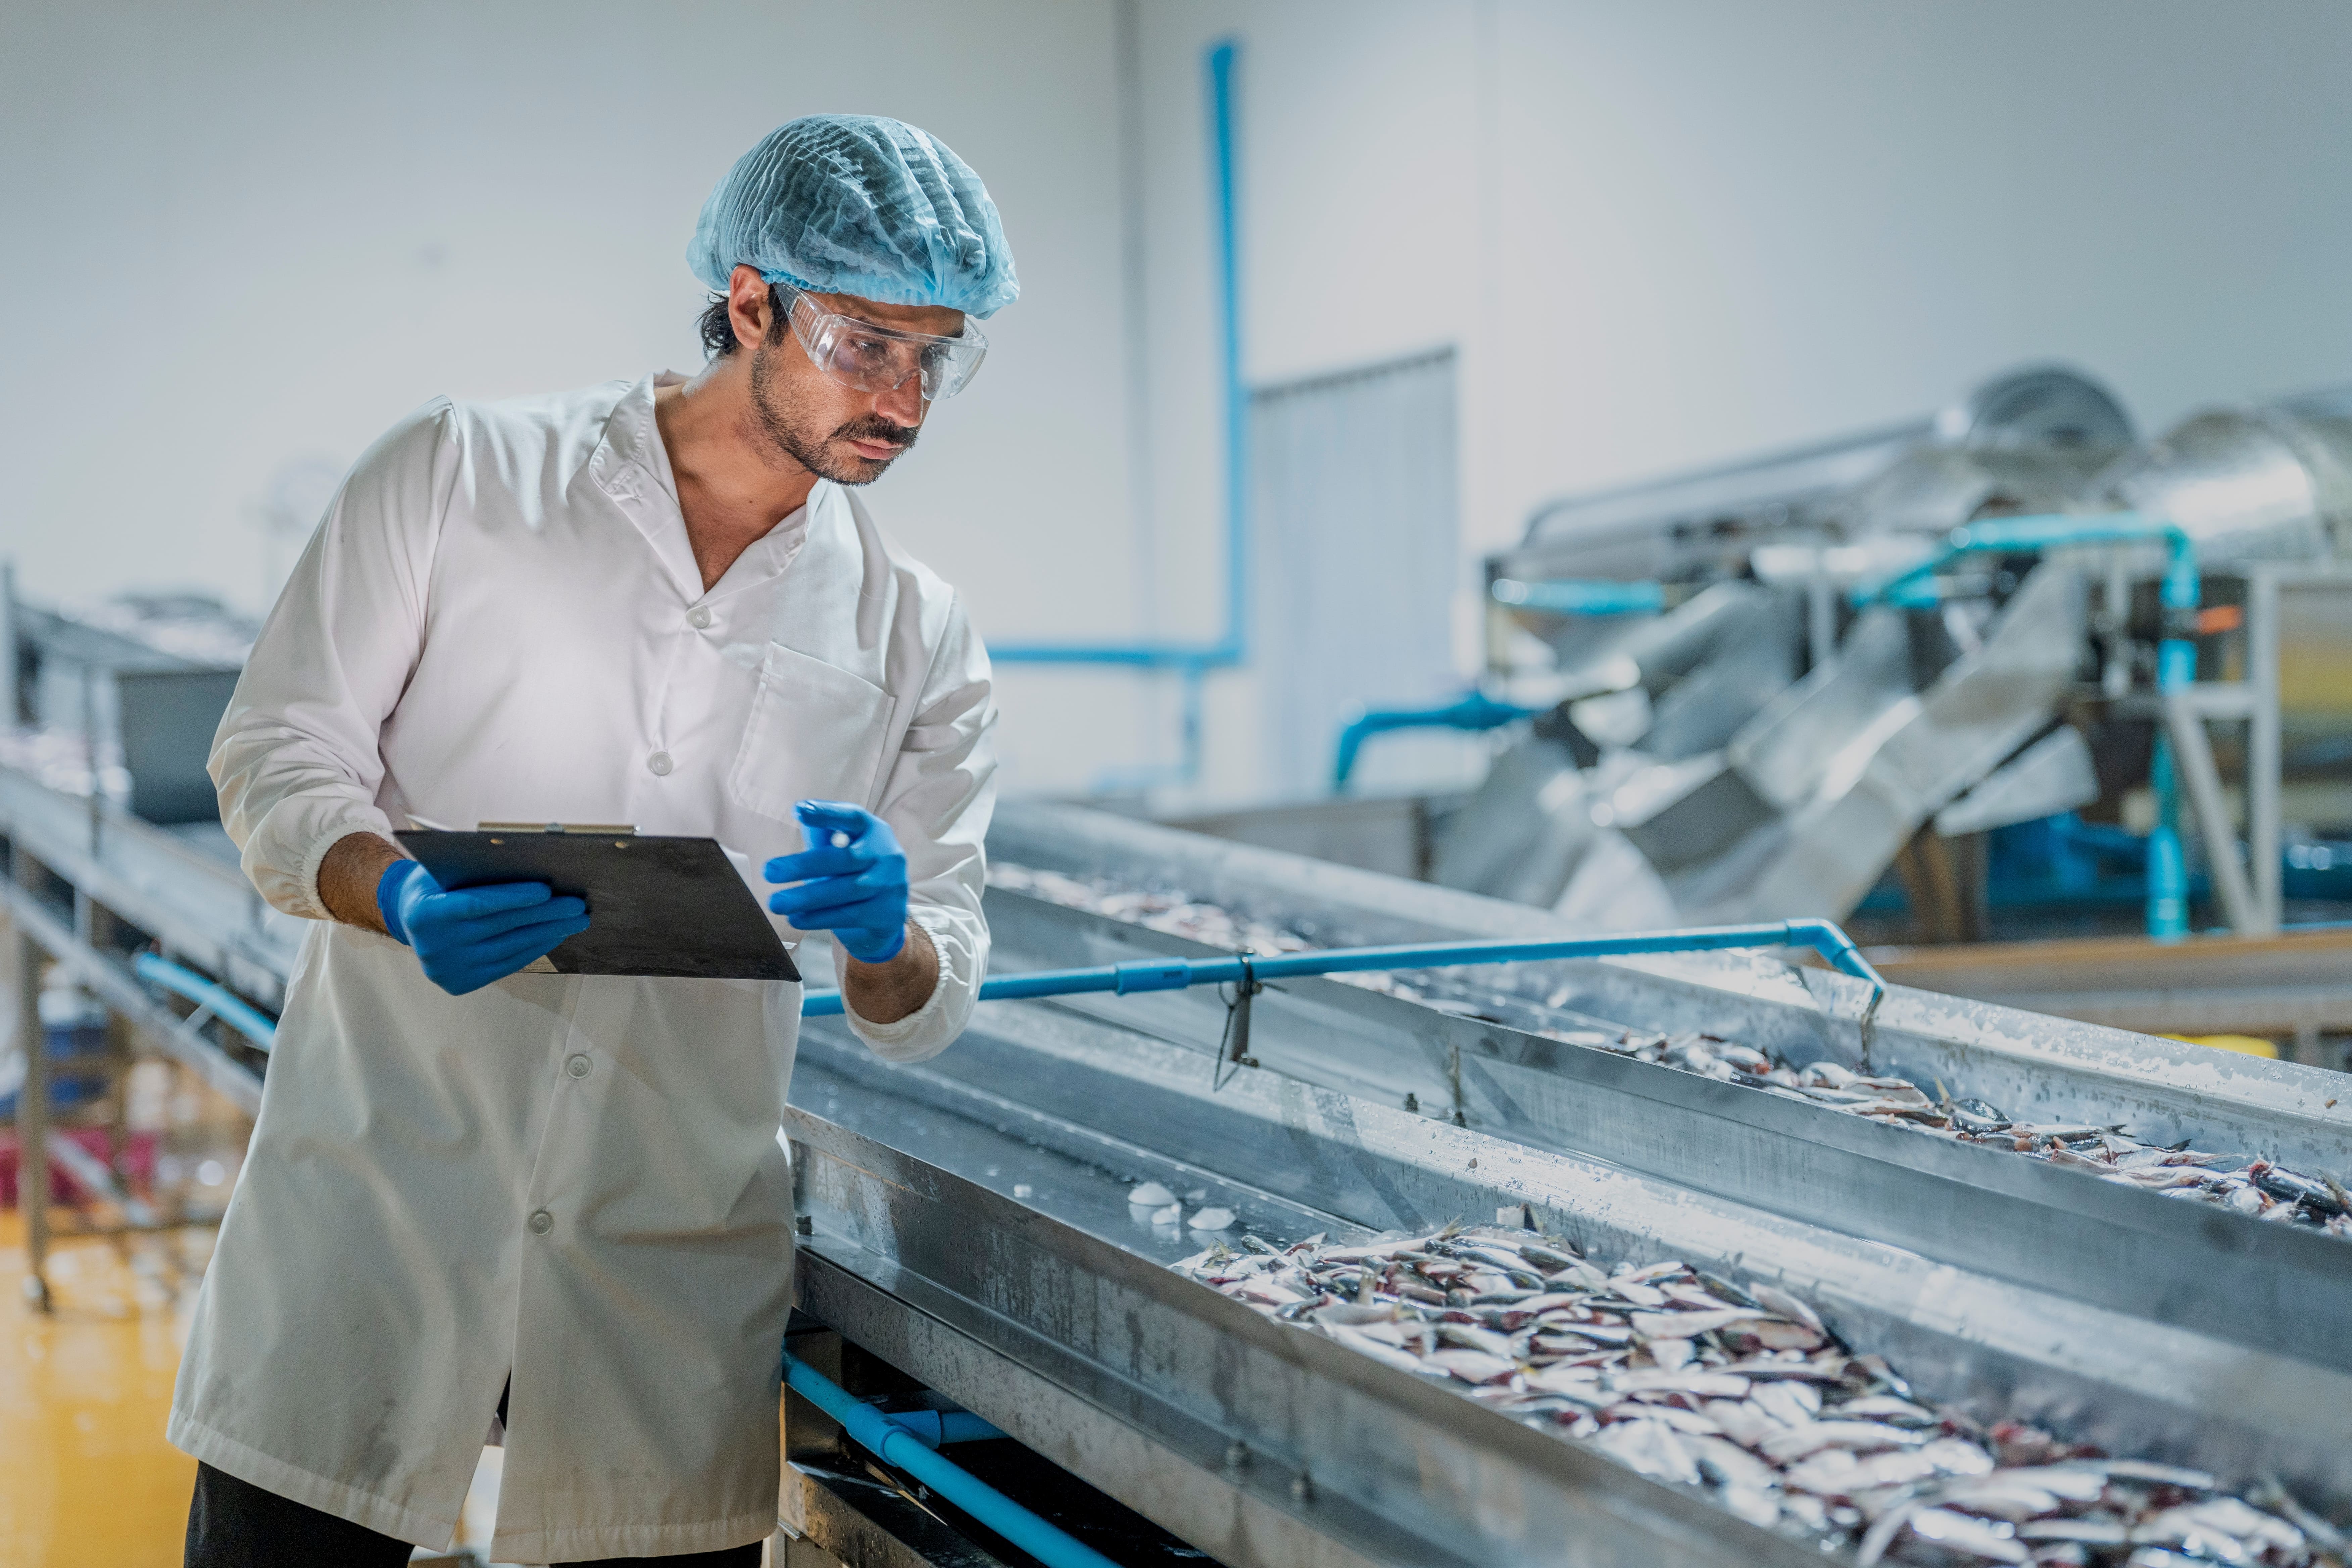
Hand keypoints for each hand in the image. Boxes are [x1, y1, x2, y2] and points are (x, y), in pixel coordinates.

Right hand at [376, 860, 589, 995]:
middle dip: (544, 915)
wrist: (409, 917)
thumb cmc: (434, 884)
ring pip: (509, 948)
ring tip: (574, 920)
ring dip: (547, 933)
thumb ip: (475, 868)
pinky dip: (534, 949)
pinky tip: (555, 935)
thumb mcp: (443, 869)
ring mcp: (447, 970)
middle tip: (577, 905)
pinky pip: (507, 965)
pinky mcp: (461, 983)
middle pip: (500, 928)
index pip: (476, 905)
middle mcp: (433, 947)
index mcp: (425, 915)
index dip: (513, 897)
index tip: (546, 890)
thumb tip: (529, 863)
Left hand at [764, 802, 908, 963]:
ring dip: (807, 897)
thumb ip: (824, 834)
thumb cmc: (853, 872)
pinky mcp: (888, 913)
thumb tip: (800, 811)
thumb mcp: (842, 848)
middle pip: (845, 858)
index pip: (851, 817)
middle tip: (769, 871)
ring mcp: (891, 884)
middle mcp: (887, 854)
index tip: (799, 811)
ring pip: (846, 890)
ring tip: (776, 903)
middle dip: (804, 865)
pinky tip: (796, 918)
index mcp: (873, 830)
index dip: (827, 813)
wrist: (884, 913)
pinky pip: (850, 915)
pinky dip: (819, 918)